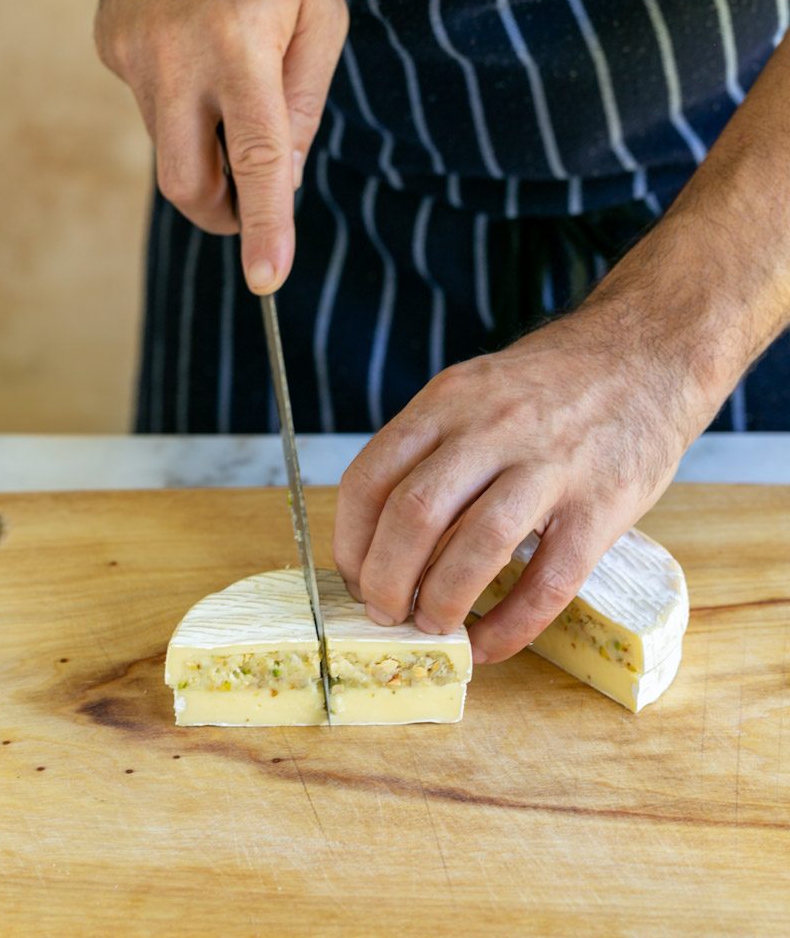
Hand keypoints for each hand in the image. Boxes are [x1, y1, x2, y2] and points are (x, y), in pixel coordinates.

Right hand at [94, 0, 347, 292]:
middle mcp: (176, 55)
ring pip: (167, 147)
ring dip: (203, 145)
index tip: (268, 279)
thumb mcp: (321, 15)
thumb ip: (305, 105)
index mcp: (242, 46)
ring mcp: (132, 52)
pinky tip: (195, 54)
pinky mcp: (109, 46)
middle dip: (220, 213)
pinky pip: (150, 107)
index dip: (264, 226)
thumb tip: (283, 180)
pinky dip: (180, 105)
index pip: (254, 160)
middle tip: (248, 205)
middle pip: (187, 181)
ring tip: (228, 82)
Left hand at [333, 216, 732, 663]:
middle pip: (412, 516)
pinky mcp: (602, 506)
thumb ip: (432, 446)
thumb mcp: (476, 389)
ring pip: (474, 548)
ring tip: (432, 628)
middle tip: (385, 613)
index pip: (370, 478)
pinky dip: (509, 626)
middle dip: (385, 582)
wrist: (647, 352)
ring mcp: (550, 466)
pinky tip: (490, 644)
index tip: (355, 576)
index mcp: (448, 400)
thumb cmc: (550, 384)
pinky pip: (546, 582)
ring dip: (440, 604)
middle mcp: (492, 428)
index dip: (350, 541)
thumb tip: (384, 534)